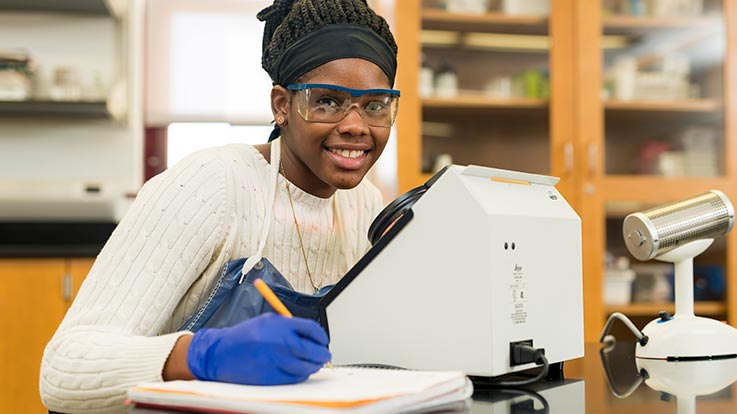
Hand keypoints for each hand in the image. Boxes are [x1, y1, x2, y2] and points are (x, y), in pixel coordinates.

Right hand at [186, 313, 330, 384]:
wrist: (220, 353)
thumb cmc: (244, 336)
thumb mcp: (268, 321)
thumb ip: (290, 326)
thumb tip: (313, 336)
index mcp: (280, 324)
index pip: (312, 329)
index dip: (322, 336)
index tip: (323, 340)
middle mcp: (279, 342)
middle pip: (313, 350)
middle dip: (322, 354)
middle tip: (324, 355)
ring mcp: (275, 360)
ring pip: (306, 367)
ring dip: (313, 366)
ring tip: (312, 364)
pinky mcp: (270, 377)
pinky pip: (294, 378)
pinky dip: (299, 375)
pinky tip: (297, 370)